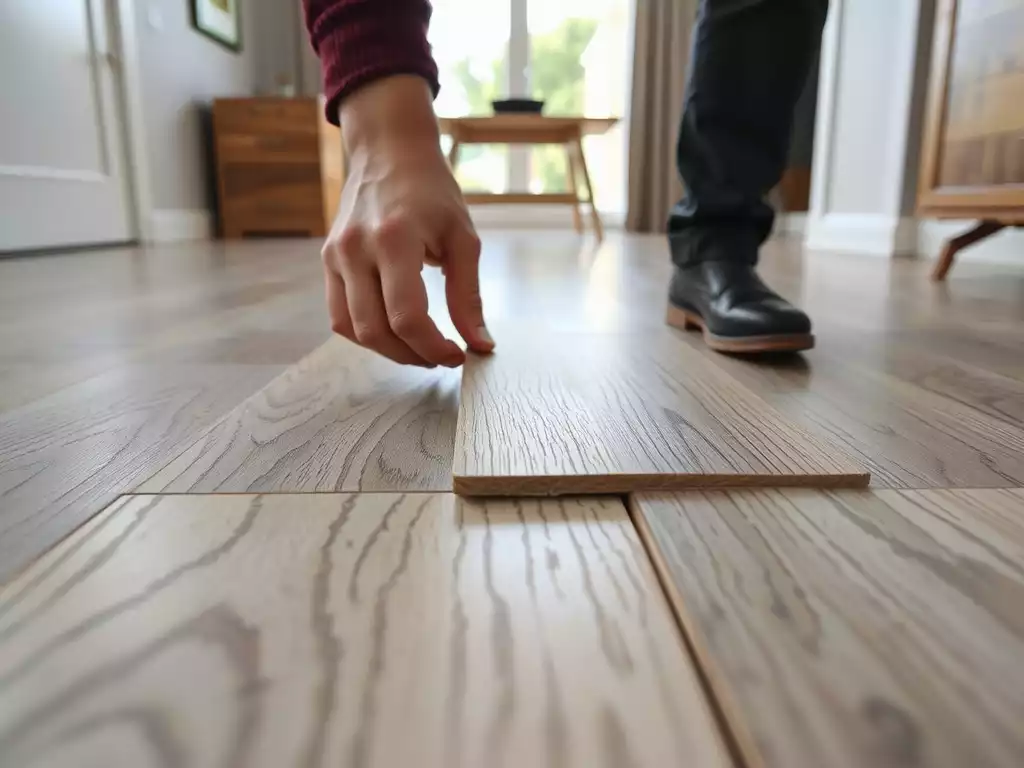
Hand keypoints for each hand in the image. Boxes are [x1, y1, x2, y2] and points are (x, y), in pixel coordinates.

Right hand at [321, 76, 493, 367]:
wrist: (388, 150)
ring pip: (353, 329)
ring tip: (420, 347)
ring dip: (388, 350)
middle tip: (441, 357)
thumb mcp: (462, 237)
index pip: (407, 317)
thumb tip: (480, 344)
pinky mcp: (327, 260)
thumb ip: (468, 295)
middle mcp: (356, 249)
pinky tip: (394, 330)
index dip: (433, 348)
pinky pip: (339, 315)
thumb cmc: (431, 191)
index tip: (458, 356)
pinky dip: (366, 333)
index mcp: (394, 239)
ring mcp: (336, 255)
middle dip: (413, 355)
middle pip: (376, 330)